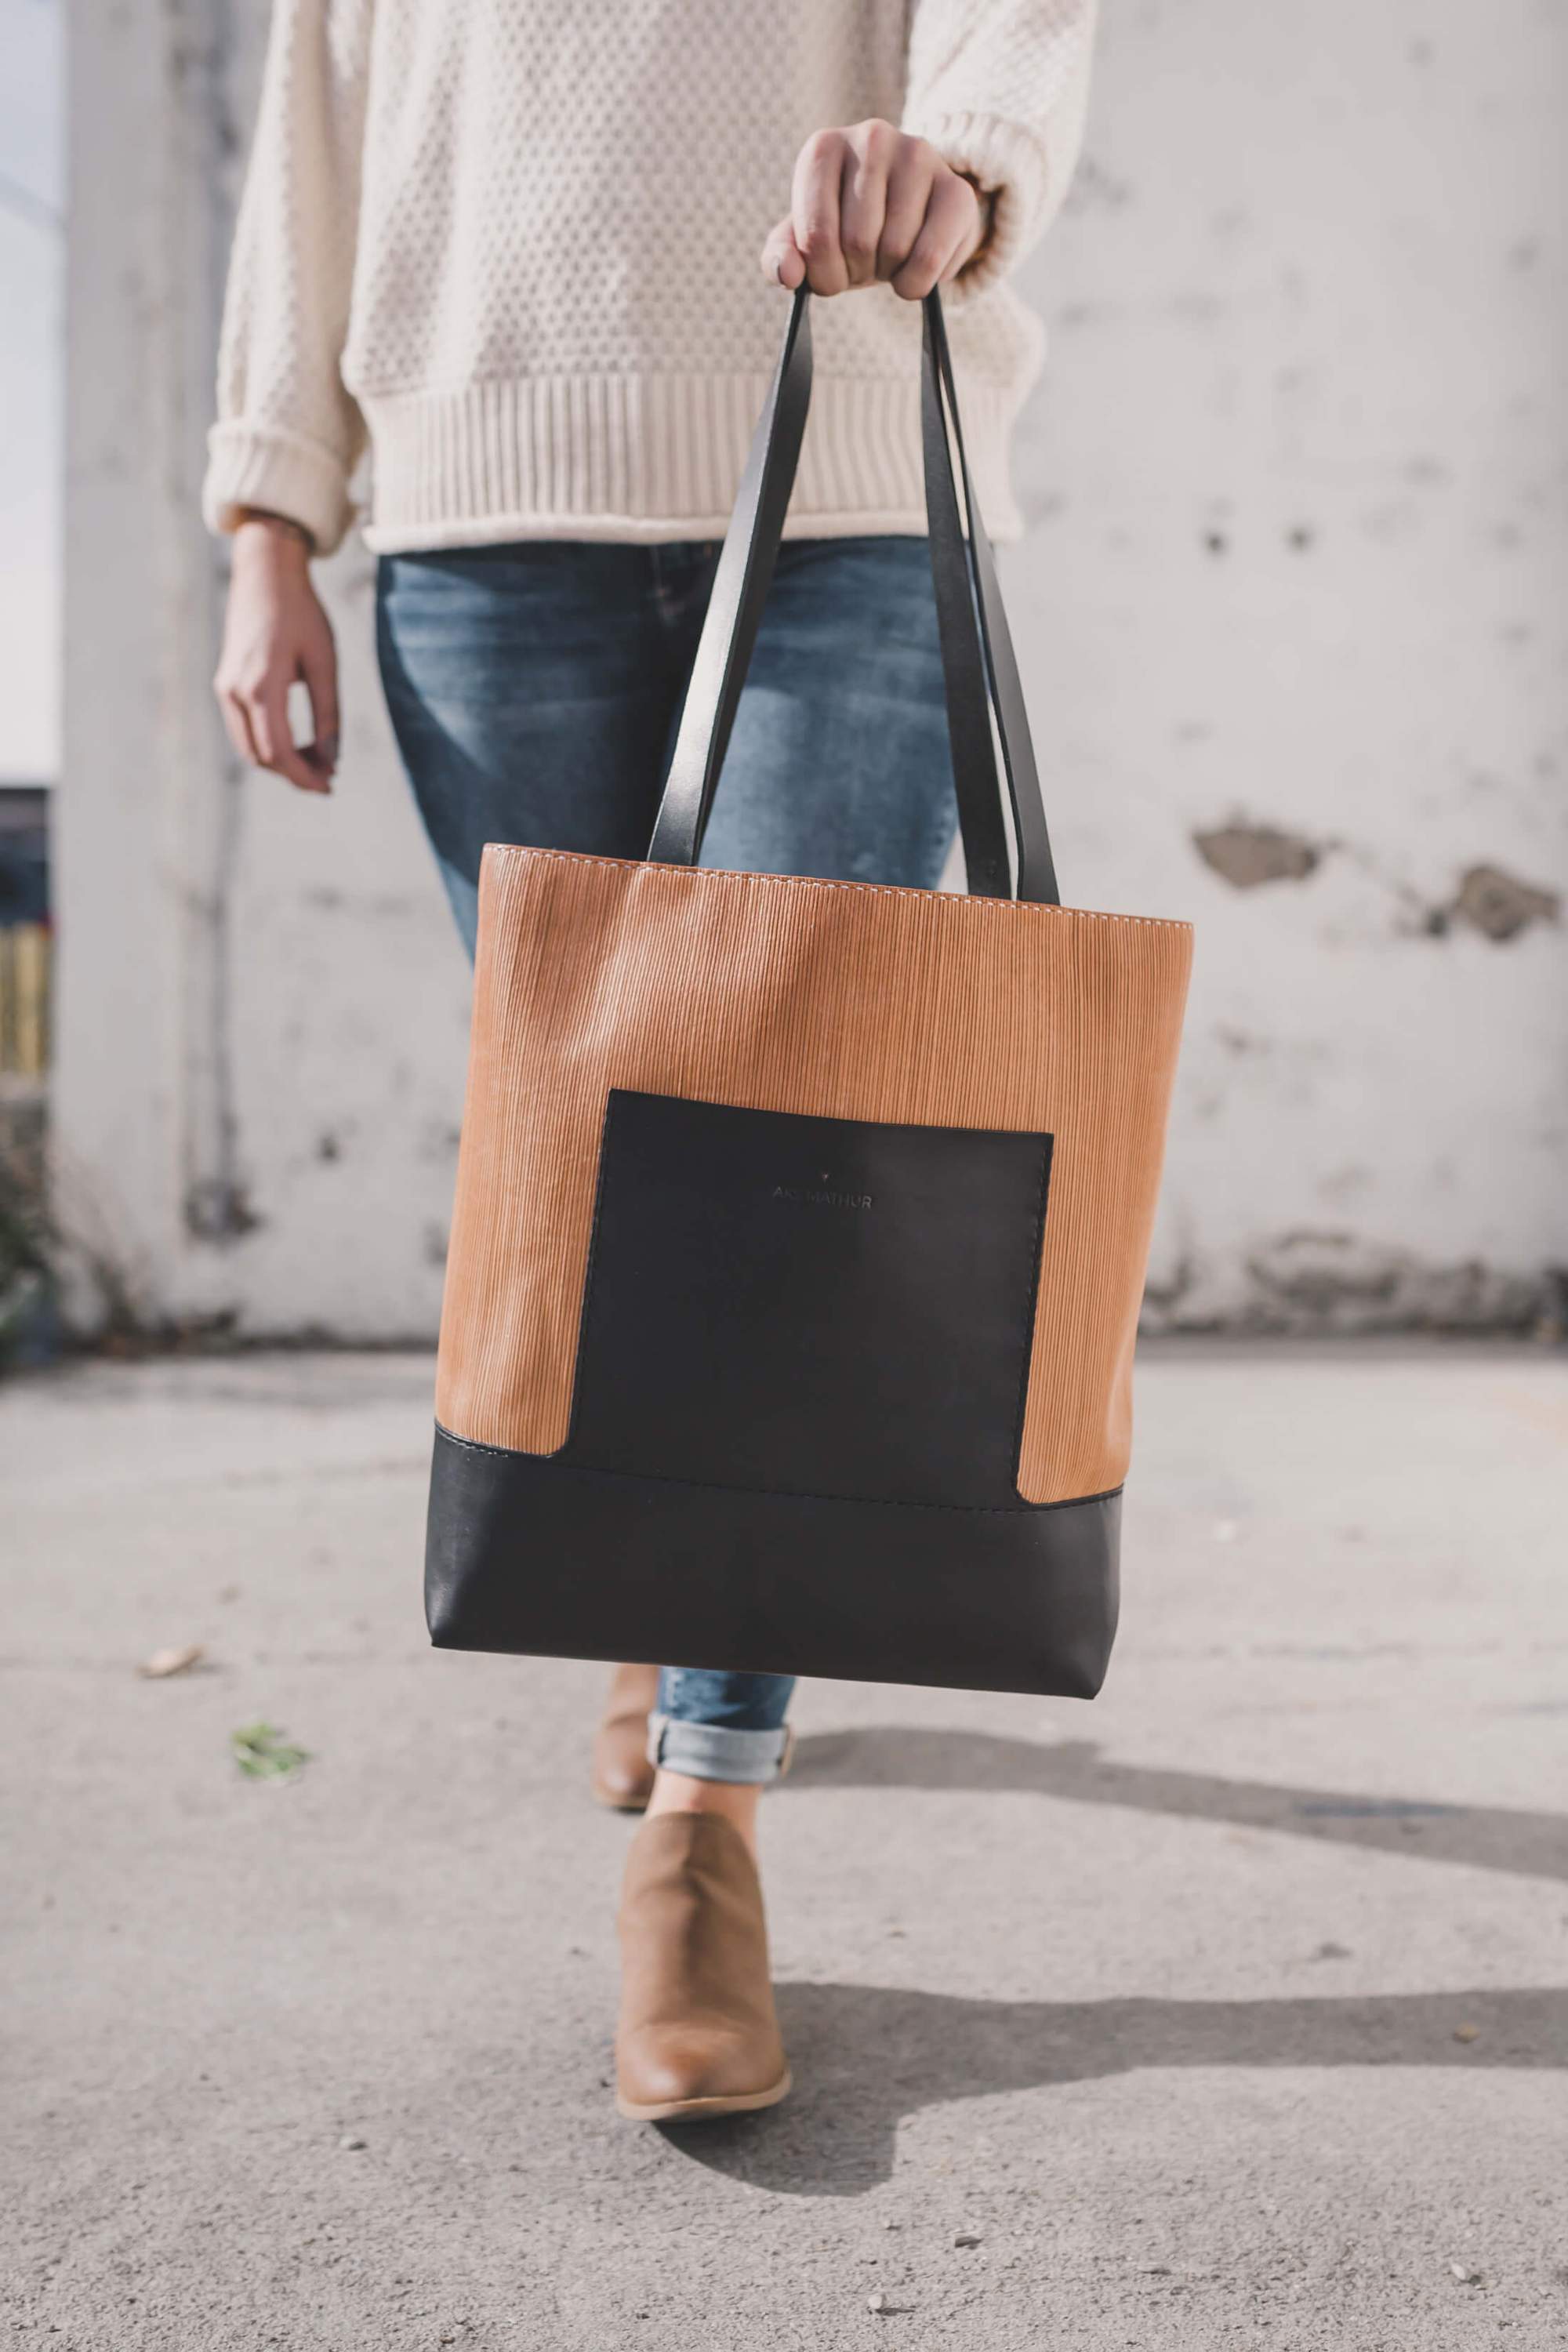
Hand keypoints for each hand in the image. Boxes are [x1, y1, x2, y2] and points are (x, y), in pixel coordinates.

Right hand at [214, 515, 339, 793]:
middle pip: (261, 756)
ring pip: (249, 747)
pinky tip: (298, 745)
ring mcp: (224, 689)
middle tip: (329, 777)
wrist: (265, 574)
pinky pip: (243, 730)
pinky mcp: (225, 684)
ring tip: (317, 763)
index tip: (329, 786)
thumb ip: (328, 713)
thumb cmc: (301, 613)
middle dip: (295, 774)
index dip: (304, 776)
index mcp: (261, 686)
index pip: (279, 751)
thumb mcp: (324, 663)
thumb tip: (332, 759)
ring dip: (281, 762)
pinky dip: (268, 745)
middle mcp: (234, 691)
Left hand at [761, 120, 985, 300]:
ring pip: (896, 248)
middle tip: (864, 264)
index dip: (824, 275)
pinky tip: (916, 270)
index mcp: (823, 148)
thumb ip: (780, 258)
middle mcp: (871, 137)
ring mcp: (917, 154)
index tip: (832, 275)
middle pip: (857, 242)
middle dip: (858, 273)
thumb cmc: (846, 228)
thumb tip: (786, 275)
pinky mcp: (956, 186)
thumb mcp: (805, 242)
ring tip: (888, 258)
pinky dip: (919, 282)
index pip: (816, 235)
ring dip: (890, 276)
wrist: (906, 215)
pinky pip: (932, 257)